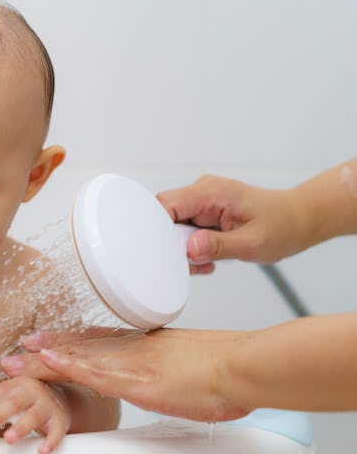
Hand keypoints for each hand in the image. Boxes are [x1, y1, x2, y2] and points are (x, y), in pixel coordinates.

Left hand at [0, 376, 70, 453]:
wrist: (61, 400)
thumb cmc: (26, 397)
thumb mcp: (5, 394)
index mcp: (17, 383)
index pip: (1, 391)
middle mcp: (33, 391)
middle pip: (15, 402)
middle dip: (0, 413)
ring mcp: (47, 406)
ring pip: (34, 416)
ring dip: (21, 427)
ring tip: (8, 439)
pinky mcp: (60, 422)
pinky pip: (57, 432)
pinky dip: (51, 441)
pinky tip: (41, 451)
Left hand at [1, 330, 251, 422]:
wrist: (244, 367)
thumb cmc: (229, 369)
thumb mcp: (193, 365)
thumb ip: (174, 368)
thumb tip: (172, 373)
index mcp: (146, 346)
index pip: (99, 342)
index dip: (70, 343)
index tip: (48, 342)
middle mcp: (132, 350)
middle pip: (82, 349)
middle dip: (48, 351)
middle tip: (19, 350)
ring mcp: (131, 364)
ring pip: (79, 359)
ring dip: (45, 361)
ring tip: (15, 361)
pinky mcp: (136, 380)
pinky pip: (93, 372)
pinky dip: (68, 366)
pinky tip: (47, 362)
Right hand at [157, 175, 304, 271]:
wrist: (297, 219)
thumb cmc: (281, 227)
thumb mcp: (252, 243)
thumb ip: (219, 246)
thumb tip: (189, 248)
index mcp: (212, 193)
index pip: (166, 204)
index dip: (157, 229)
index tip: (167, 252)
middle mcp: (202, 191)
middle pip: (163, 215)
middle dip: (171, 243)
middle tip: (192, 262)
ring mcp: (201, 200)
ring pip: (172, 225)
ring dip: (183, 248)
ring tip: (207, 261)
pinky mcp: (202, 210)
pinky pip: (184, 228)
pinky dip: (191, 246)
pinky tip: (208, 256)